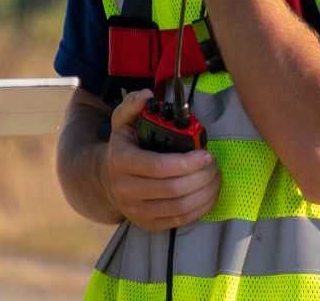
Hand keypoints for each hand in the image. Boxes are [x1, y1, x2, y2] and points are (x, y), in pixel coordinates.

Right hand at [101, 90, 219, 230]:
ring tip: (215, 177)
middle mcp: (125, 190)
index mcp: (120, 161)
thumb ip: (133, 106)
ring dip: (205, 192)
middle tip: (214, 164)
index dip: (187, 163)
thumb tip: (147, 95)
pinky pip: (181, 220)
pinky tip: (208, 192)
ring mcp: (136, 211)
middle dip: (201, 177)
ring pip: (180, 207)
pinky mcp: (147, 225)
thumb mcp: (122, 122)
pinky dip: (201, 207)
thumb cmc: (122, 147)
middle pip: (173, 189)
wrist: (104, 181)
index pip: (158, 167)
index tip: (206, 154)